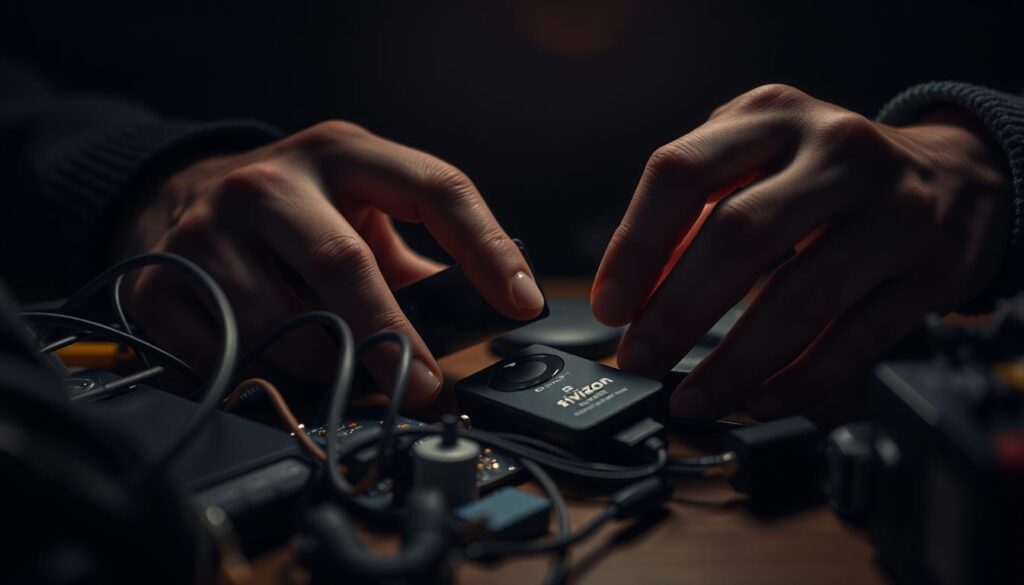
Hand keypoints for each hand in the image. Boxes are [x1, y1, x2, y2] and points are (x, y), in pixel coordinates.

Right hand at [117, 121, 544, 405]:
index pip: (435, 188)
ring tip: (343, 374)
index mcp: (341, 153)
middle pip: (344, 264)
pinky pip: (224, 353)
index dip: (487, 248)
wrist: (182, 198)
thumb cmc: (297, 215)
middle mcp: (272, 181)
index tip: (522, 304)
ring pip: (282, 322)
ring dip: (326, 365)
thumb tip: (485, 320)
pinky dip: (263, 375)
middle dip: (393, 338)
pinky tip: (276, 366)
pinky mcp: (159, 275)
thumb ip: (417, 259)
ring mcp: (207, 226)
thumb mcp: (359, 211)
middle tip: (427, 387)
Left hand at [592, 84, 1011, 419]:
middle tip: (638, 361)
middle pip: (740, 234)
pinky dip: (802, 378)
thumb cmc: (827, 174)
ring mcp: (894, 209)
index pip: (683, 171)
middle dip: (676, 311)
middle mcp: (836, 152)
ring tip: (693, 398)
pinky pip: (859, 337)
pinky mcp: (933, 269)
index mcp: (773, 116)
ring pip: (802, 295)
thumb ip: (694, 208)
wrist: (954, 174)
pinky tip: (760, 400)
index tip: (610, 305)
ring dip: (736, 361)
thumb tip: (633, 292)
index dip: (636, 245)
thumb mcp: (758, 156)